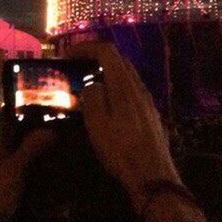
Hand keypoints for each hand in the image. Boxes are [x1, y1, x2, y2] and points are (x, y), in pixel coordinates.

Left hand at [0, 51, 53, 221]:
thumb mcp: (12, 172)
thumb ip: (31, 148)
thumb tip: (52, 128)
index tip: (1, 49)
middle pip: (4, 101)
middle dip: (17, 82)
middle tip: (39, 65)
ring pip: (14, 117)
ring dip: (27, 103)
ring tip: (49, 87)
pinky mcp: (7, 157)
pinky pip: (21, 133)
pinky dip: (33, 124)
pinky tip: (50, 121)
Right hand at [72, 42, 207, 221]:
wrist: (153, 175)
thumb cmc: (120, 148)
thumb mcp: (97, 122)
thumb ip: (92, 96)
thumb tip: (93, 84)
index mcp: (123, 84)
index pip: (107, 51)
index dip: (86, 46)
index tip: (69, 53)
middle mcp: (138, 87)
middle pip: (119, 60)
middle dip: (97, 57)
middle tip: (78, 66)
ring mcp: (148, 101)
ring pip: (128, 76)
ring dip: (109, 73)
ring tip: (91, 84)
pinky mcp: (151, 115)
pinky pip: (133, 91)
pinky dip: (118, 88)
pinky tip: (110, 105)